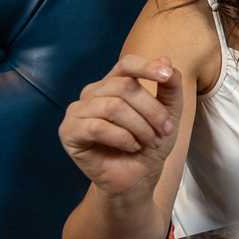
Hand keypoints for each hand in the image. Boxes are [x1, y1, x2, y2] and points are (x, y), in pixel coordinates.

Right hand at [59, 55, 183, 197]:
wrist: (137, 179)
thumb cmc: (149, 145)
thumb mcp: (169, 114)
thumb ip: (169, 87)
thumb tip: (166, 60)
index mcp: (114, 83)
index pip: (126, 64)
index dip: (146, 67)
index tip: (165, 76)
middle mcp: (93, 92)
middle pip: (125, 87)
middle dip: (151, 110)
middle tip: (164, 130)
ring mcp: (77, 111)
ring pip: (113, 106)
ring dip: (139, 127)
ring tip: (147, 141)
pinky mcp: (69, 131)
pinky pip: (97, 126)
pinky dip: (122, 138)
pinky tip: (131, 147)